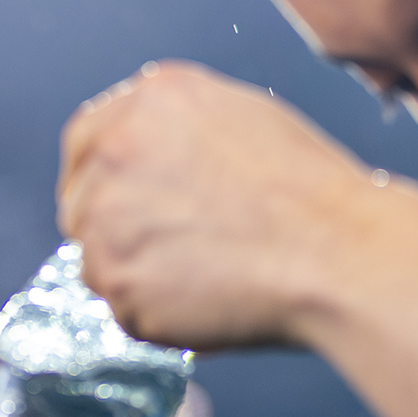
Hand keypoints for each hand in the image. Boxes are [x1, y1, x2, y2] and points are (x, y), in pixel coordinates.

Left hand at [58, 59, 373, 351]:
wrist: (336, 252)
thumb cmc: (315, 196)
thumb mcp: (247, 121)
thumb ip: (181, 134)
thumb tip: (157, 166)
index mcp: (151, 101)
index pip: (88, 140)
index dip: (106, 179)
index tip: (125, 205)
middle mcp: (116, 148)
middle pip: (81, 201)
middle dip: (119, 230)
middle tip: (176, 254)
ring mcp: (107, 213)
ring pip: (96, 259)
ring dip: (139, 275)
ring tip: (210, 275)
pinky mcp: (116, 275)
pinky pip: (122, 308)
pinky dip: (157, 316)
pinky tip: (210, 299)